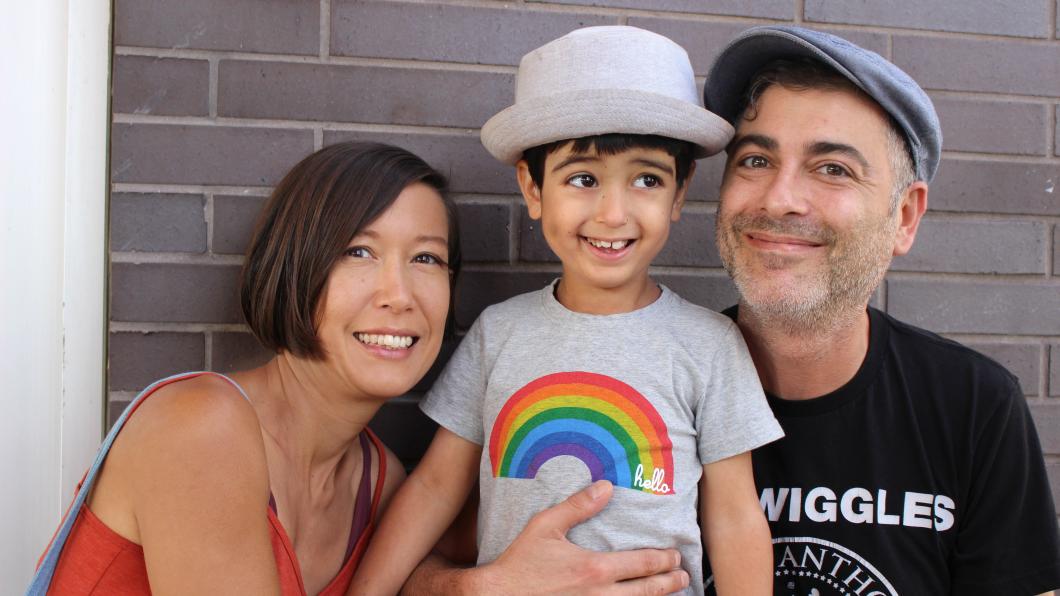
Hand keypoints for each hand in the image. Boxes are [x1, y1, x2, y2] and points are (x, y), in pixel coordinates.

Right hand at [472, 480, 688, 594]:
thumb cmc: (521, 562)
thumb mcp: (546, 526)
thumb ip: (578, 506)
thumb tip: (606, 487)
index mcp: (595, 568)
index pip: (642, 564)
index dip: (664, 560)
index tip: (675, 555)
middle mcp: (599, 594)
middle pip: (647, 590)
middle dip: (670, 582)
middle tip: (683, 575)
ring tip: (672, 593)